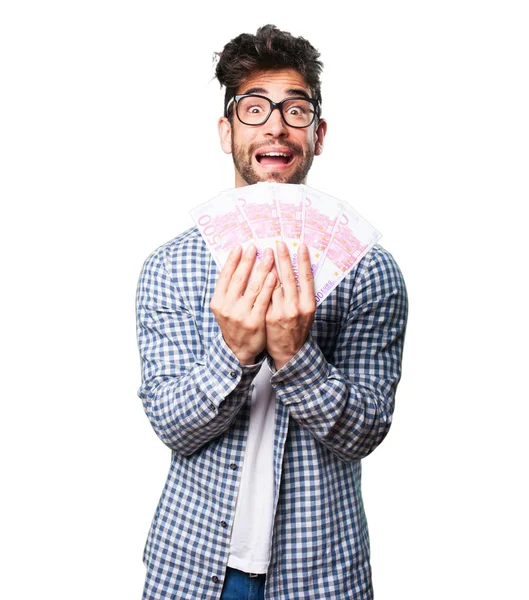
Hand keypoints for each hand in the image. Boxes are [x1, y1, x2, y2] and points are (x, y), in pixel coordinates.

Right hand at [210, 245, 276, 364]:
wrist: (238, 351)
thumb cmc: (235, 324)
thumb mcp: (225, 308)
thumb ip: (229, 290)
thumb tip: (236, 264)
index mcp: (217, 302)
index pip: (225, 276)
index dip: (232, 260)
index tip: (240, 246)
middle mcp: (227, 308)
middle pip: (239, 278)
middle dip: (248, 260)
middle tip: (255, 246)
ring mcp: (240, 315)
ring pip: (252, 287)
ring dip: (262, 268)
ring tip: (269, 255)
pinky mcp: (255, 322)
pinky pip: (263, 300)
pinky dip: (269, 286)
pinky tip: (274, 275)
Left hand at [265, 242, 315, 369]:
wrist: (289, 352)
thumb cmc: (298, 328)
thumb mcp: (306, 312)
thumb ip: (302, 293)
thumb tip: (299, 270)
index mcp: (309, 305)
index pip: (307, 278)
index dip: (304, 261)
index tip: (301, 246)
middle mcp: (296, 308)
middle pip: (289, 278)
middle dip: (284, 258)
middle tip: (279, 243)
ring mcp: (280, 313)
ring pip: (273, 285)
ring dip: (268, 267)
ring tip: (265, 252)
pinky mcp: (267, 317)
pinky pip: (263, 295)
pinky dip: (260, 282)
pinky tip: (255, 270)